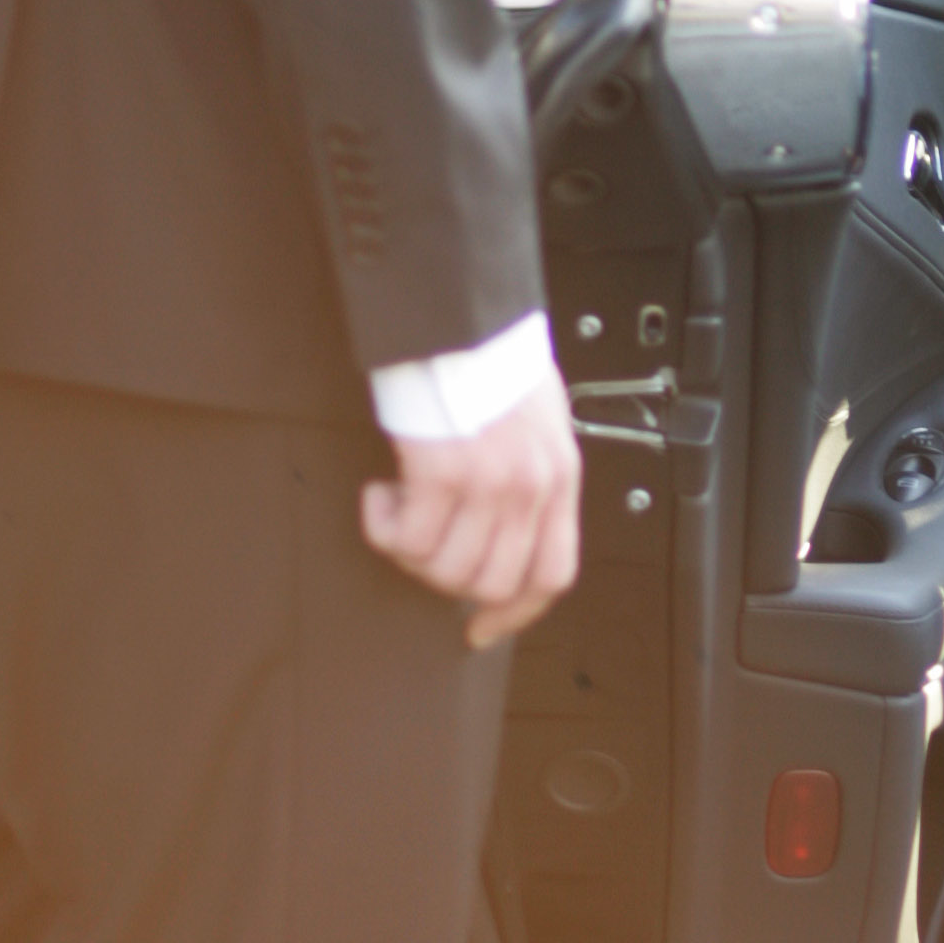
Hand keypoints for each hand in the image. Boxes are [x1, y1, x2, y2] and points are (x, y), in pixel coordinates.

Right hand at [361, 376, 583, 647]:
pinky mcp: (441, 472)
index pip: (552, 573)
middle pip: (491, 582)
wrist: (459, 314)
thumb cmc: (491, 358)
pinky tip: (381, 493)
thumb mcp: (540, 421)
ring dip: (411, 551)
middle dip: (445, 577)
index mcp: (561, 476)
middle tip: (419, 542)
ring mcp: (491, 483)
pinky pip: (407, 539)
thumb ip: (533, 475)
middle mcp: (533, 487)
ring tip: (399, 506)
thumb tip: (505, 529)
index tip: (480, 628)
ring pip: (444, 569)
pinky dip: (384, 526)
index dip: (515, 612)